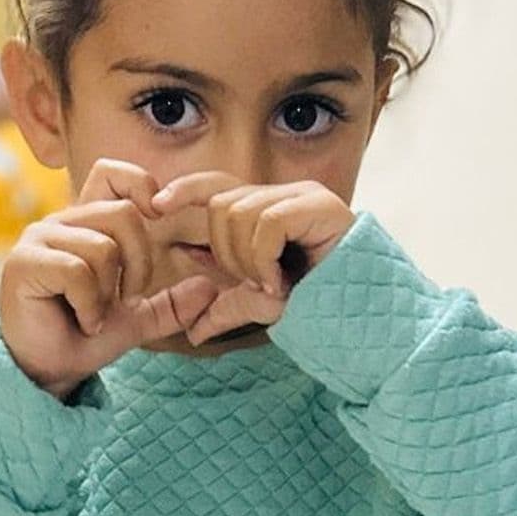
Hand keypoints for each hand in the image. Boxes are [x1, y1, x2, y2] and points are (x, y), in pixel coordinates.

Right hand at [0, 159, 222, 400]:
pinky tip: (84, 322)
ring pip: (103, 247)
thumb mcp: (138, 319)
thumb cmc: (85, 337)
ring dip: (109, 293)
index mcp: (86, 223)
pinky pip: (77, 271)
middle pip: (123, 214)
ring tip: (96, 315)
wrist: (47, 371)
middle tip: (128, 298)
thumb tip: (210, 288)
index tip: (156, 223)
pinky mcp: (23, 263)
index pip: (113, 173)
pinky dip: (91, 306)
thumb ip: (172, 303)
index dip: (140, 186)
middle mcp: (60, 222)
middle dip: (140, 263)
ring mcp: (39, 239)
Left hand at [150, 173, 354, 345]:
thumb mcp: (260, 304)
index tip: (155, 206)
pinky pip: (267, 224)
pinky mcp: (320, 206)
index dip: (185, 189)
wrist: (360, 317)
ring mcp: (303, 197)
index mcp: (269, 209)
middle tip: (257, 282)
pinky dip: (265, 259)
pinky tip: (283, 281)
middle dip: (225, 252)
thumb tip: (192, 330)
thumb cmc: (317, 306)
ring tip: (274, 283)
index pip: (217, 185)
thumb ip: (225, 306)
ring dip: (247, 261)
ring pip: (239, 214)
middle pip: (222, 203)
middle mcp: (285, 194)